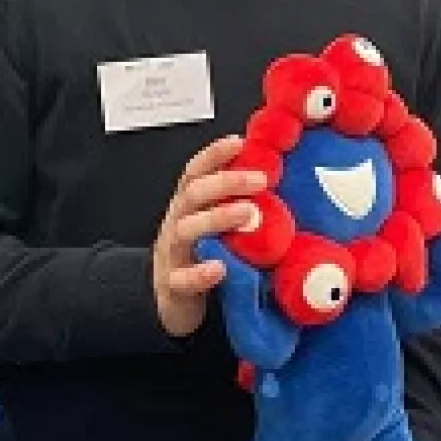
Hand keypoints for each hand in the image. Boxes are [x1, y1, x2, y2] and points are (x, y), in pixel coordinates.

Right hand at [153, 137, 268, 338]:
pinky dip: (201, 273)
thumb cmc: (198, 253)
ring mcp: (173, 253)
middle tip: (260, 179)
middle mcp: (178, 223)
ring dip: (217, 218)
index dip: (214, 155)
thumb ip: (232, 202)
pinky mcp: (174, 285)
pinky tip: (219, 268)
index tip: (238, 142)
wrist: (169, 297)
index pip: (195, 173)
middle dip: (225, 182)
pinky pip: (183, 278)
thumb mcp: (211, 223)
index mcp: (188, 206)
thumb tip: (271, 176)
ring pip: (187, 230)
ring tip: (248, 213)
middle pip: (193, 195)